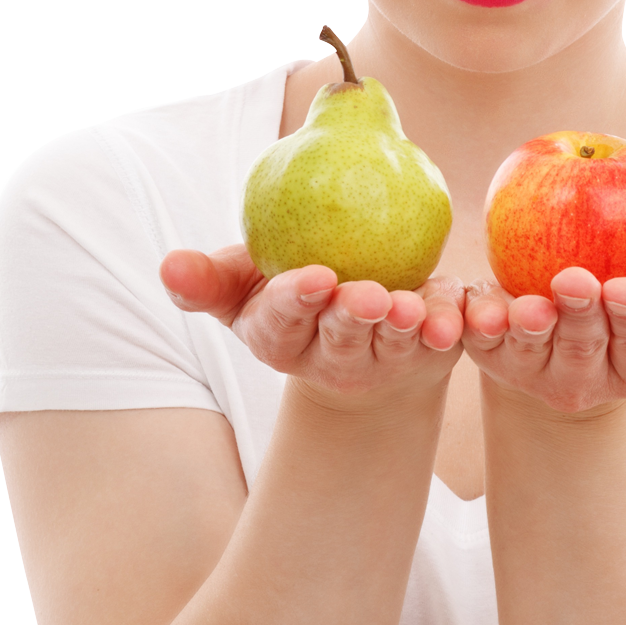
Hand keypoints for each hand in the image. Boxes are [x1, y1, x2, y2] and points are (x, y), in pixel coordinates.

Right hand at [160, 246, 464, 399]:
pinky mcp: (430, 350)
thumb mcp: (245, 282)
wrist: (357, 319)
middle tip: (368, 295)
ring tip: (412, 308)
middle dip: (353, 319)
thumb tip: (168, 265)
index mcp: (280, 337)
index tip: (313, 277)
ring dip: (404, 328)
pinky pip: (444, 336)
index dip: (295, 302)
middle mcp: (331, 356)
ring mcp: (384, 358)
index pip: (283, 322)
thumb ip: (209, 277)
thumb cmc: (291, 289)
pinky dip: (451, 325)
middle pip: (342, 338)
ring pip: (395, 344)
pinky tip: (457, 315)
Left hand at [461, 266, 625, 413]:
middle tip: (575, 280)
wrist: (571, 299)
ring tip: (531, 306)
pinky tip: (482, 311)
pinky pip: (481, 340)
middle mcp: (585, 380)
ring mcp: (534, 370)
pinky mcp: (492, 352)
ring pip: (531, 351)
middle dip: (580, 317)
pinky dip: (480, 324)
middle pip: (583, 350)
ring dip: (529, 328)